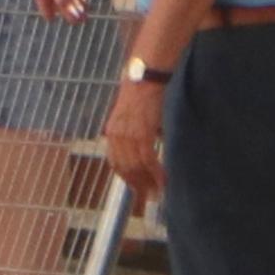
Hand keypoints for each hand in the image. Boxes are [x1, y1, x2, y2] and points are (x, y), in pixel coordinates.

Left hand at [101, 78, 165, 207]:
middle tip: (148, 196)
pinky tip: (163, 180)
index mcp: (112, 132)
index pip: (115, 161)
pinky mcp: (142, 133)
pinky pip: (148, 159)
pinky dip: (156, 172)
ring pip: (136, 167)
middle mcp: (116, 136)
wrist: (145, 78)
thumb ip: (132, 133)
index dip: (125, 177)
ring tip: (157, 192)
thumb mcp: (130, 116)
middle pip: (124, 168)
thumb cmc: (141, 94)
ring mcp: (128, 135)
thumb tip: (143, 148)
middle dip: (136, 184)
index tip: (135, 188)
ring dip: (148, 182)